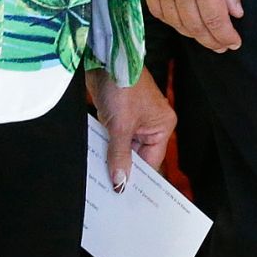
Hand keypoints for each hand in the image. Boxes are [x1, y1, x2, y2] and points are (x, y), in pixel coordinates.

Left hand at [89, 67, 176, 191]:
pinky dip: (104, 148)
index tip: (124, 197)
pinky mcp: (118, 116)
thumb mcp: (121, 125)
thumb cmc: (122, 84)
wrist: (103, 58)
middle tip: (109, 193)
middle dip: (122, 170)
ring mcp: (134, 120)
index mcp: (162, 125)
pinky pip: (112, 139)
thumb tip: (120, 184)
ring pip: (123, 149)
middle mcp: (151, 124)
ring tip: (100, 181)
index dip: (138, 178)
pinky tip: (94, 162)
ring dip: (111, 159)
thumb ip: (120, 155)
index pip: (151, 161)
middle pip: (137, 156)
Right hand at [139, 0, 244, 52]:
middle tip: (222, 46)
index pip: (215, 20)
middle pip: (195, 27)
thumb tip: (235, 13)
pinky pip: (160, 13)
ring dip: (193, 35)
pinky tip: (183, 25)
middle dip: (211, 41)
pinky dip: (173, 23)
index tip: (234, 43)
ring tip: (206, 38)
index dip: (225, 36)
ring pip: (177, 24)